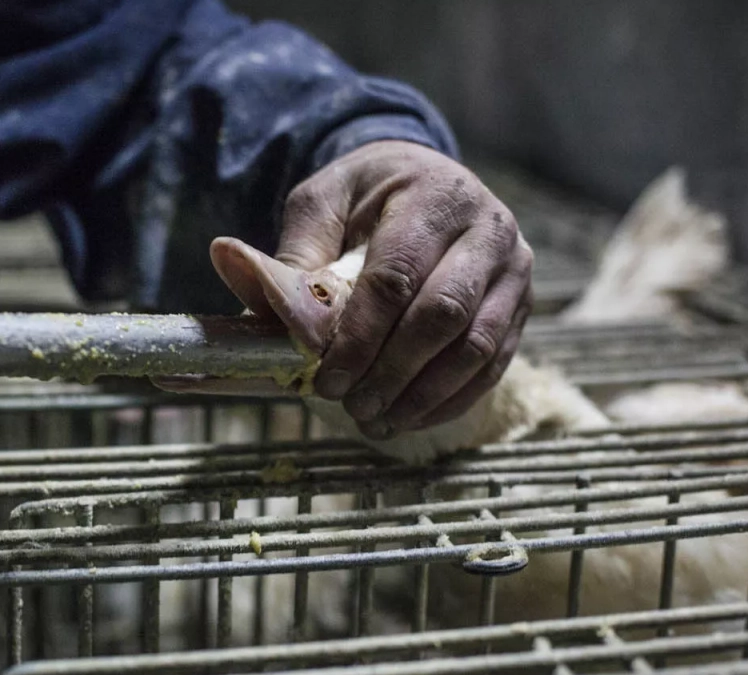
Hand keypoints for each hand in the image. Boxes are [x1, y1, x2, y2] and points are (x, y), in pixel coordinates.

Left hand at [276, 140, 532, 436]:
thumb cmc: (366, 198)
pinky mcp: (520, 306)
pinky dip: (450, 399)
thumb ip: (291, 248)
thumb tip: (227, 262)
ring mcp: (513, 270)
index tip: (325, 379)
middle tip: (349, 405)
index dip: (359, 337)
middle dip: (391, 371)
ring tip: (375, 420)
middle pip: (443, 315)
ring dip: (423, 394)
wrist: (424, 181)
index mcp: (433, 196)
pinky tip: (410, 418)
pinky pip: (494, 363)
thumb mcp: (321, 204)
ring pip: (476, 347)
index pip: (397, 277)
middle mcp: (488, 229)